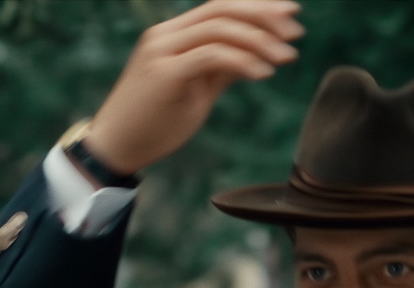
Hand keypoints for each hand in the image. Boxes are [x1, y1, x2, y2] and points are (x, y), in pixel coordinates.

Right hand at [85, 0, 303, 176]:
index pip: (219, 7)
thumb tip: (255, 56)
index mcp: (171, 34)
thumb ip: (220, 68)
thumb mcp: (195, 89)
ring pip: (220, 29)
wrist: (116, 147)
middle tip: (297, 29)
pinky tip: (265, 72)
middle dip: (265, 15)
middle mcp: (165, 35)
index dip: (257, 6)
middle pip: (222, 9)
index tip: (290, 15)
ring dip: (260, 40)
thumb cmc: (154, 123)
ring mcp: (162, 51)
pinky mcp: (165, 73)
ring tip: (288, 56)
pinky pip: (212, 55)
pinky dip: (243, 61)